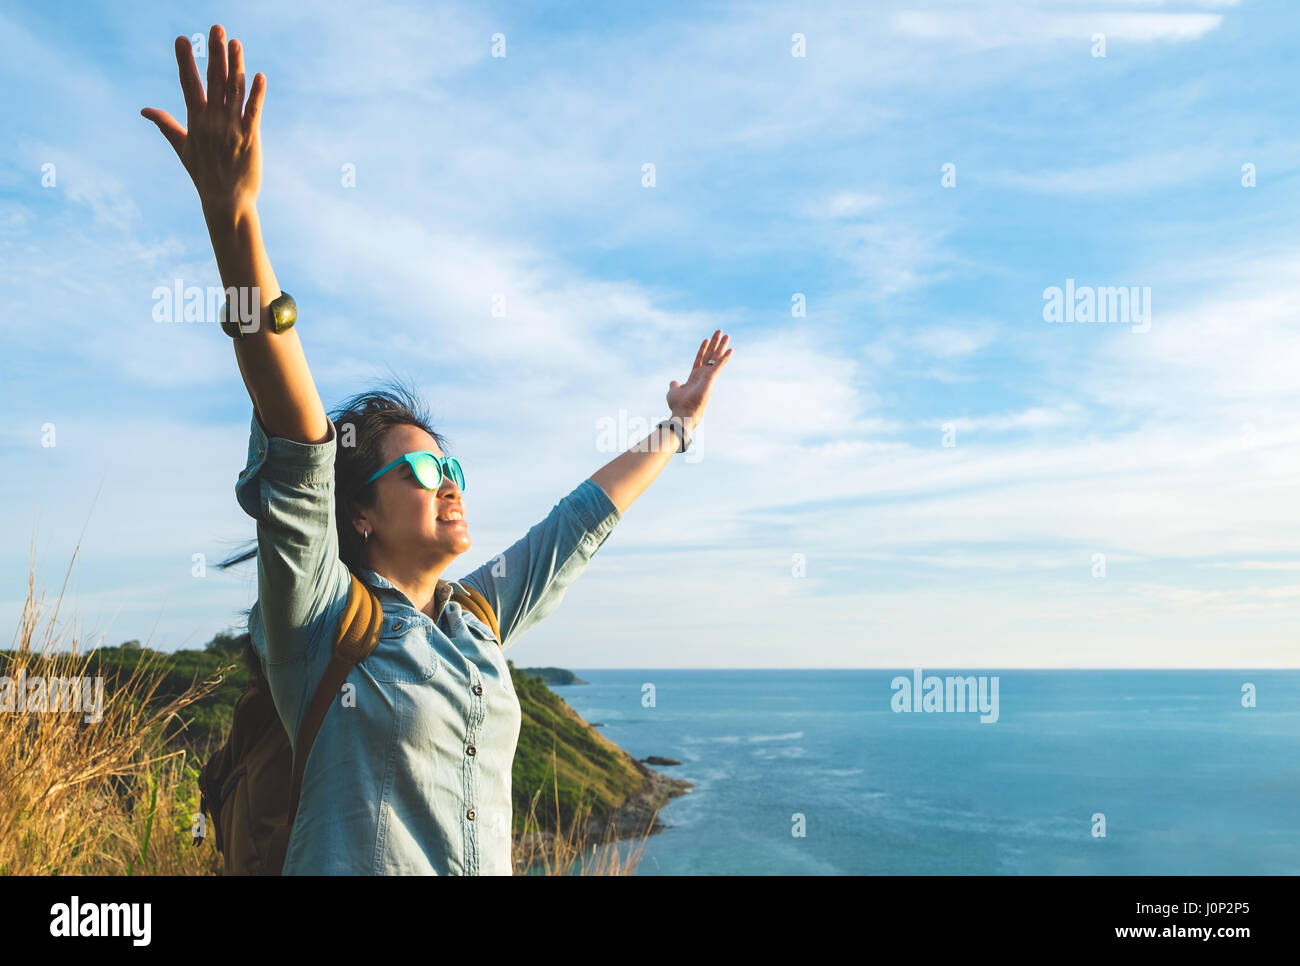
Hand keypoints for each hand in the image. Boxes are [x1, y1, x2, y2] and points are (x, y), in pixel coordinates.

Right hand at [141, 25, 264, 222]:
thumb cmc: (203, 175)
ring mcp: (232, 128)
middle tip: (216, 27)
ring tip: (235, 42)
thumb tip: (144, 110)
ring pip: (235, 90)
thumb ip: (166, 125)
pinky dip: (256, 93)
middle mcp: (213, 121)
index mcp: (196, 121)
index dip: (186, 61)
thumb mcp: (182, 148)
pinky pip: (254, 110)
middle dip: (215, 53)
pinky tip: (258, 75)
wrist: (226, 201)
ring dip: (236, 65)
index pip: (189, 84)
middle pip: (214, 80)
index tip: (182, 39)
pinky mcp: (251, 137)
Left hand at [666, 329, 732, 429]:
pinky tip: (730, 349)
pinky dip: (725, 357)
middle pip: (710, 355)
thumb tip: (673, 382)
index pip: (699, 359)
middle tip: (720, 332)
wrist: (684, 412)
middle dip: (715, 344)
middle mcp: (703, 375)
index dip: (703, 349)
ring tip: (726, 334)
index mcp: (695, 377)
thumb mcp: (674, 391)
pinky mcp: (711, 377)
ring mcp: (708, 376)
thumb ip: (674, 385)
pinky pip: (719, 365)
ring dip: (721, 346)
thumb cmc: (678, 404)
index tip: (706, 339)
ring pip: (716, 357)